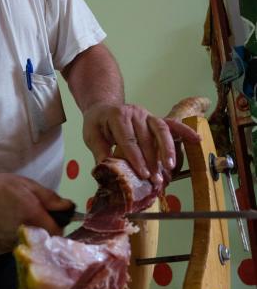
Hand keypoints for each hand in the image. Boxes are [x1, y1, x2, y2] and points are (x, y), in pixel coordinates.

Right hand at [0, 172, 73, 251]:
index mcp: (32, 215)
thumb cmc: (0, 186)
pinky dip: (20, 236)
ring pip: (33, 244)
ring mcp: (11, 242)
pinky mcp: (2, 247)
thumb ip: (51, 198)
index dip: (60, 224)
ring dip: (34, 233)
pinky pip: (20, 244)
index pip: (58, 231)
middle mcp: (23, 233)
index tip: (56, 217)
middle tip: (39, 214)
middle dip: (47, 228)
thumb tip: (69, 207)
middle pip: (46, 239)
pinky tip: (11, 223)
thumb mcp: (28, 185)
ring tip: (22, 217)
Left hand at [82, 102, 200, 188]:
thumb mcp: (91, 135)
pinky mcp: (155, 119)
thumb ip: (99, 151)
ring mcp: (147, 115)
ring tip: (170, 168)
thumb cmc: (98, 123)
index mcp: (118, 116)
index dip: (136, 158)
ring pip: (161, 130)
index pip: (129, 139)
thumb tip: (105, 170)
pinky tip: (196, 140)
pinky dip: (185, 131)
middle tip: (155, 180)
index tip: (142, 174)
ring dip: (167, 150)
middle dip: (152, 160)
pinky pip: (172, 124)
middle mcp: (135, 113)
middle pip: (146, 138)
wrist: (104, 108)